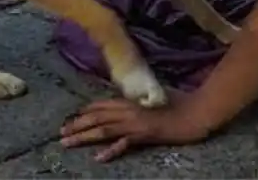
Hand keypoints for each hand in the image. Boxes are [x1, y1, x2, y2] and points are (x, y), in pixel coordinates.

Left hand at [60, 96, 209, 161]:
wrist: (196, 112)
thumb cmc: (180, 103)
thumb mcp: (155, 99)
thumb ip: (140, 102)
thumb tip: (131, 104)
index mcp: (131, 101)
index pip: (102, 105)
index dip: (85, 111)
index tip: (71, 118)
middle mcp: (129, 110)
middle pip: (97, 117)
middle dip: (77, 125)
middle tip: (60, 134)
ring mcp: (136, 123)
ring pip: (104, 129)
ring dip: (84, 136)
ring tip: (67, 143)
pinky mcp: (145, 134)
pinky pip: (124, 143)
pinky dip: (111, 150)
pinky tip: (98, 158)